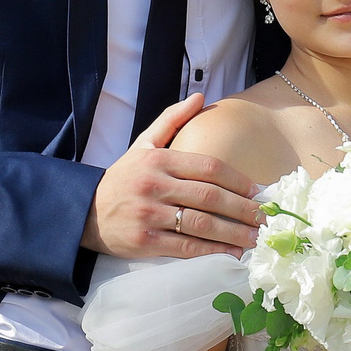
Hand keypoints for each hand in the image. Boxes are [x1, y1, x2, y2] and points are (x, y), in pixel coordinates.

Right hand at [82, 95, 263, 258]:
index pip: (208, 168)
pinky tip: (232, 253)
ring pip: (201, 224)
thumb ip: (171, 120)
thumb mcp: (143, 144)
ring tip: (255, 237)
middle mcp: (155, 185)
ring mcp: (149, 214)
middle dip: (243, 209)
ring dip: (233, 232)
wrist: (84, 211)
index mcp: (159, 160)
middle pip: (210, 197)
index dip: (238, 181)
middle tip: (265, 218)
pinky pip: (186, 248)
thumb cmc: (122, 178)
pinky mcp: (145, 241)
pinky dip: (212, 251)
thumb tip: (200, 97)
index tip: (258, 192)